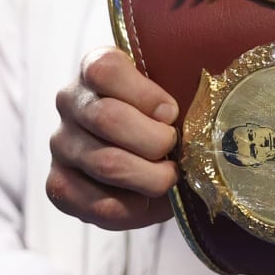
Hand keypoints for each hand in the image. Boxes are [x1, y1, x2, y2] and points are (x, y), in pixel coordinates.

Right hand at [46, 46, 178, 229]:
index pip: (106, 70)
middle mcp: (70, 102)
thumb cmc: (166, 115)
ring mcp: (60, 144)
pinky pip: (96, 204)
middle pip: (107, 118)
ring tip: (169, 175)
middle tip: (176, 148)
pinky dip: (134, 207)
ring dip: (149, 176)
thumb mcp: (175, 87)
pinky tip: (148, 199)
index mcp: (95, 67)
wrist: (148, 153)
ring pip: (105, 163)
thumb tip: (215, 96)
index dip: (145, 95)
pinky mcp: (59, 185)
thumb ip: (185, 81)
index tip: (172, 112)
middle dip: (154, 140)